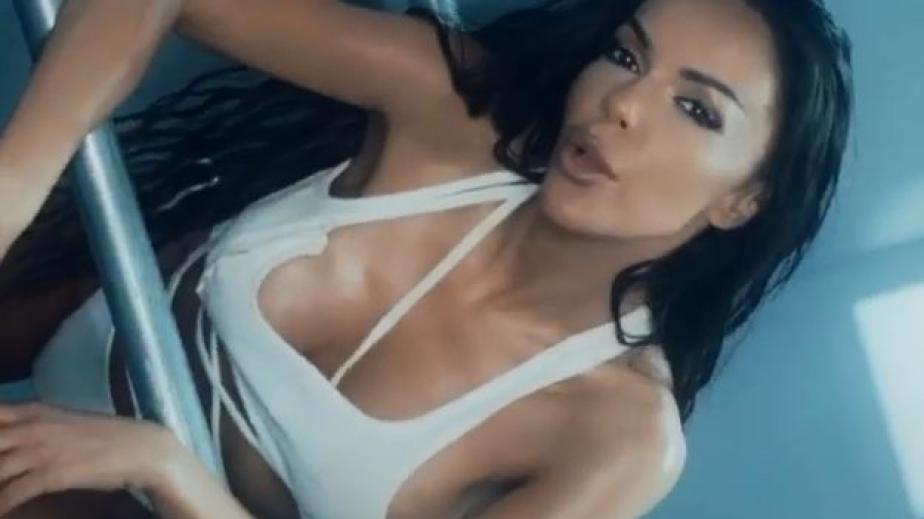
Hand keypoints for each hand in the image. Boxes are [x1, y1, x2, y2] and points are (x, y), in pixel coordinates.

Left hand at [0, 402, 184, 514]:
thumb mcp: (64, 421)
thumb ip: (36, 425)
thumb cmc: (104, 435)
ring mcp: (40, 451)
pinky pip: (12, 494)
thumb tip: (14, 436)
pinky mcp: (50, 475)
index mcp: (33, 411)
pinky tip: (4, 510)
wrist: (140, 447)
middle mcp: (31, 427)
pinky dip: (2, 505)